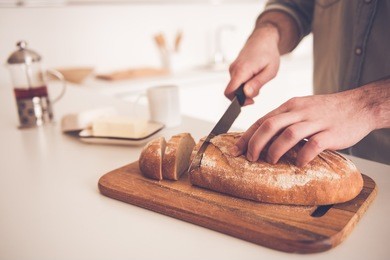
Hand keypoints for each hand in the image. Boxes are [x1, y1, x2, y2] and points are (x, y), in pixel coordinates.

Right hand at [225, 24, 279, 105]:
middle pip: (232, 91)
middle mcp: (234, 69)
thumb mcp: (270, 71)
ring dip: (245, 89)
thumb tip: (247, 94)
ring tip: (258, 79)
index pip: (229, 92)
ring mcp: (232, 69)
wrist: (263, 39)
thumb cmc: (268, 53)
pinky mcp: (234, 69)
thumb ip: (258, 83)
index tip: (250, 101)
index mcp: (242, 70)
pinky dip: (245, 83)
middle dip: (244, 96)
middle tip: (258, 90)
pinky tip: (254, 77)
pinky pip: (236, 81)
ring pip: (235, 87)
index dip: (237, 101)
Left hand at [230, 88, 378, 166]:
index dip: (247, 136)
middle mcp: (300, 111)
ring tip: (271, 161)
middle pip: (270, 125)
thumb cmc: (327, 110)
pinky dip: (303, 156)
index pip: (263, 120)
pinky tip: (299, 163)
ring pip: (288, 134)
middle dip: (256, 143)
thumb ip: (285, 119)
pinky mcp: (331, 133)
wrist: (359, 105)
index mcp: (290, 106)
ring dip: (276, 150)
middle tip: (251, 158)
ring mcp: (316, 121)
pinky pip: (313, 145)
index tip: (236, 149)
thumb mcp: (302, 108)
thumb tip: (263, 136)